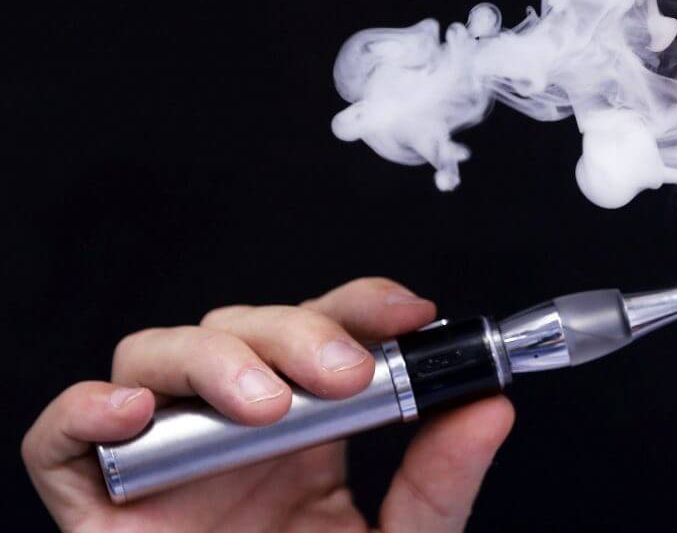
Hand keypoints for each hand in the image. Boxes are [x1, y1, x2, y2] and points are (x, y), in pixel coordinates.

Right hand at [22, 277, 514, 532]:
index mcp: (305, 428)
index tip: (408, 312)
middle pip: (243, 326)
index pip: (321, 329)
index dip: (359, 304)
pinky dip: (87, 407)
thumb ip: (439, 481)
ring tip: (263, 404)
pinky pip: (63, 433)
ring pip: (159, 353)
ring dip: (213, 359)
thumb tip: (489, 408)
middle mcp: (231, 426)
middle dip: (296, 331)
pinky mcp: (96, 496)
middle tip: (344, 375)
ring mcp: (163, 454)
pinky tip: (136, 414)